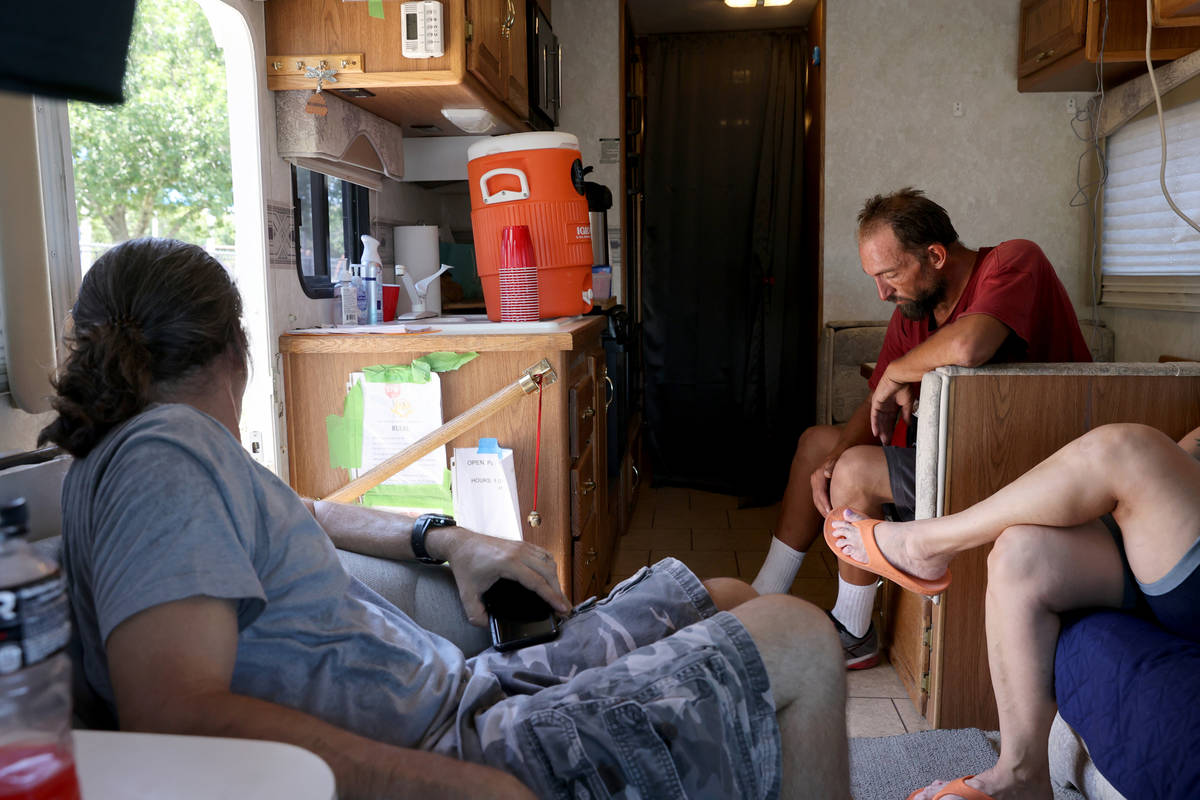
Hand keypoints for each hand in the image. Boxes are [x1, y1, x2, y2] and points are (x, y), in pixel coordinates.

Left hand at [439, 529, 570, 625]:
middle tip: (564, 608)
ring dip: (556, 580)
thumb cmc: (465, 564)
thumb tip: (488, 625)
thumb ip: (475, 614)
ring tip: (558, 596)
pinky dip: (550, 568)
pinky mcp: (521, 544)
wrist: (461, 543)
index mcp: (507, 563)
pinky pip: (543, 555)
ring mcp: (521, 546)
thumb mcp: (466, 594)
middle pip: (548, 572)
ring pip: (548, 562)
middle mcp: (518, 552)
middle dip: (558, 591)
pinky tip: (551, 579)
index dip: (551, 596)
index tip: (561, 608)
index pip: (536, 581)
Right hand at [810, 452, 839, 516]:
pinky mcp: (820, 486)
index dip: (825, 504)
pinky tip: (833, 512)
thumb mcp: (838, 458)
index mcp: (818, 475)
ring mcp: (817, 483)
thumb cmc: (842, 455)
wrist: (842, 450)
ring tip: (833, 520)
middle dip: (824, 511)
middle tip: (832, 521)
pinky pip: (821, 498)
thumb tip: (826, 473)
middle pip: (817, 499)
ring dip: (824, 510)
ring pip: (818, 501)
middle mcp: (815, 479)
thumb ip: (832, 465)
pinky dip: (825, 506)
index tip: (831, 513)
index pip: (819, 493)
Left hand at [870, 374, 913, 443]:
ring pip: (879, 421)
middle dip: (886, 433)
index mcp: (893, 407)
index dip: (891, 430)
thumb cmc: (904, 387)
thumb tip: (908, 424)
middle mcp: (885, 407)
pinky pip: (874, 416)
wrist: (899, 377)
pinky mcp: (876, 402)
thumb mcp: (907, 403)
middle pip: (884, 423)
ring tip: (882, 441)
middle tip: (887, 443)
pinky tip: (876, 433)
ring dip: (881, 431)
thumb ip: (906, 414)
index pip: (891, 421)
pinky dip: (875, 424)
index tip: (893, 439)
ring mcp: (880, 405)